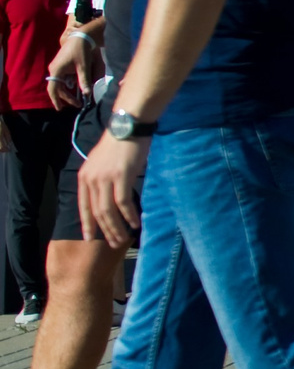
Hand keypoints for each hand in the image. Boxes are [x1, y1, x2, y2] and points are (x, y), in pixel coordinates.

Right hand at [47, 42, 89, 109]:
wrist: (81, 37)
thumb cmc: (81, 51)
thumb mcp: (83, 67)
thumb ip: (84, 81)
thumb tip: (87, 94)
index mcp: (56, 71)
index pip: (53, 89)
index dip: (56, 100)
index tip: (60, 109)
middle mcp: (54, 70)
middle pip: (57, 88)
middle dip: (67, 97)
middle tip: (78, 104)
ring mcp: (57, 68)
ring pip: (60, 84)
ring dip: (68, 92)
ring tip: (78, 100)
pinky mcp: (61, 66)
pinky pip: (63, 79)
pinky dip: (69, 85)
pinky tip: (77, 89)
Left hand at [80, 134, 146, 249]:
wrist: (128, 126)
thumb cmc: (120, 144)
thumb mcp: (103, 163)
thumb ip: (101, 179)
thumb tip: (107, 197)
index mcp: (84, 177)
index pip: (83, 206)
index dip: (87, 224)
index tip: (90, 238)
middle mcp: (91, 179)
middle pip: (97, 212)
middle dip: (106, 230)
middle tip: (114, 243)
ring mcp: (105, 178)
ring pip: (108, 211)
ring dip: (117, 227)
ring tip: (124, 237)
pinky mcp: (121, 177)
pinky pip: (123, 202)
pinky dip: (129, 215)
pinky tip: (135, 223)